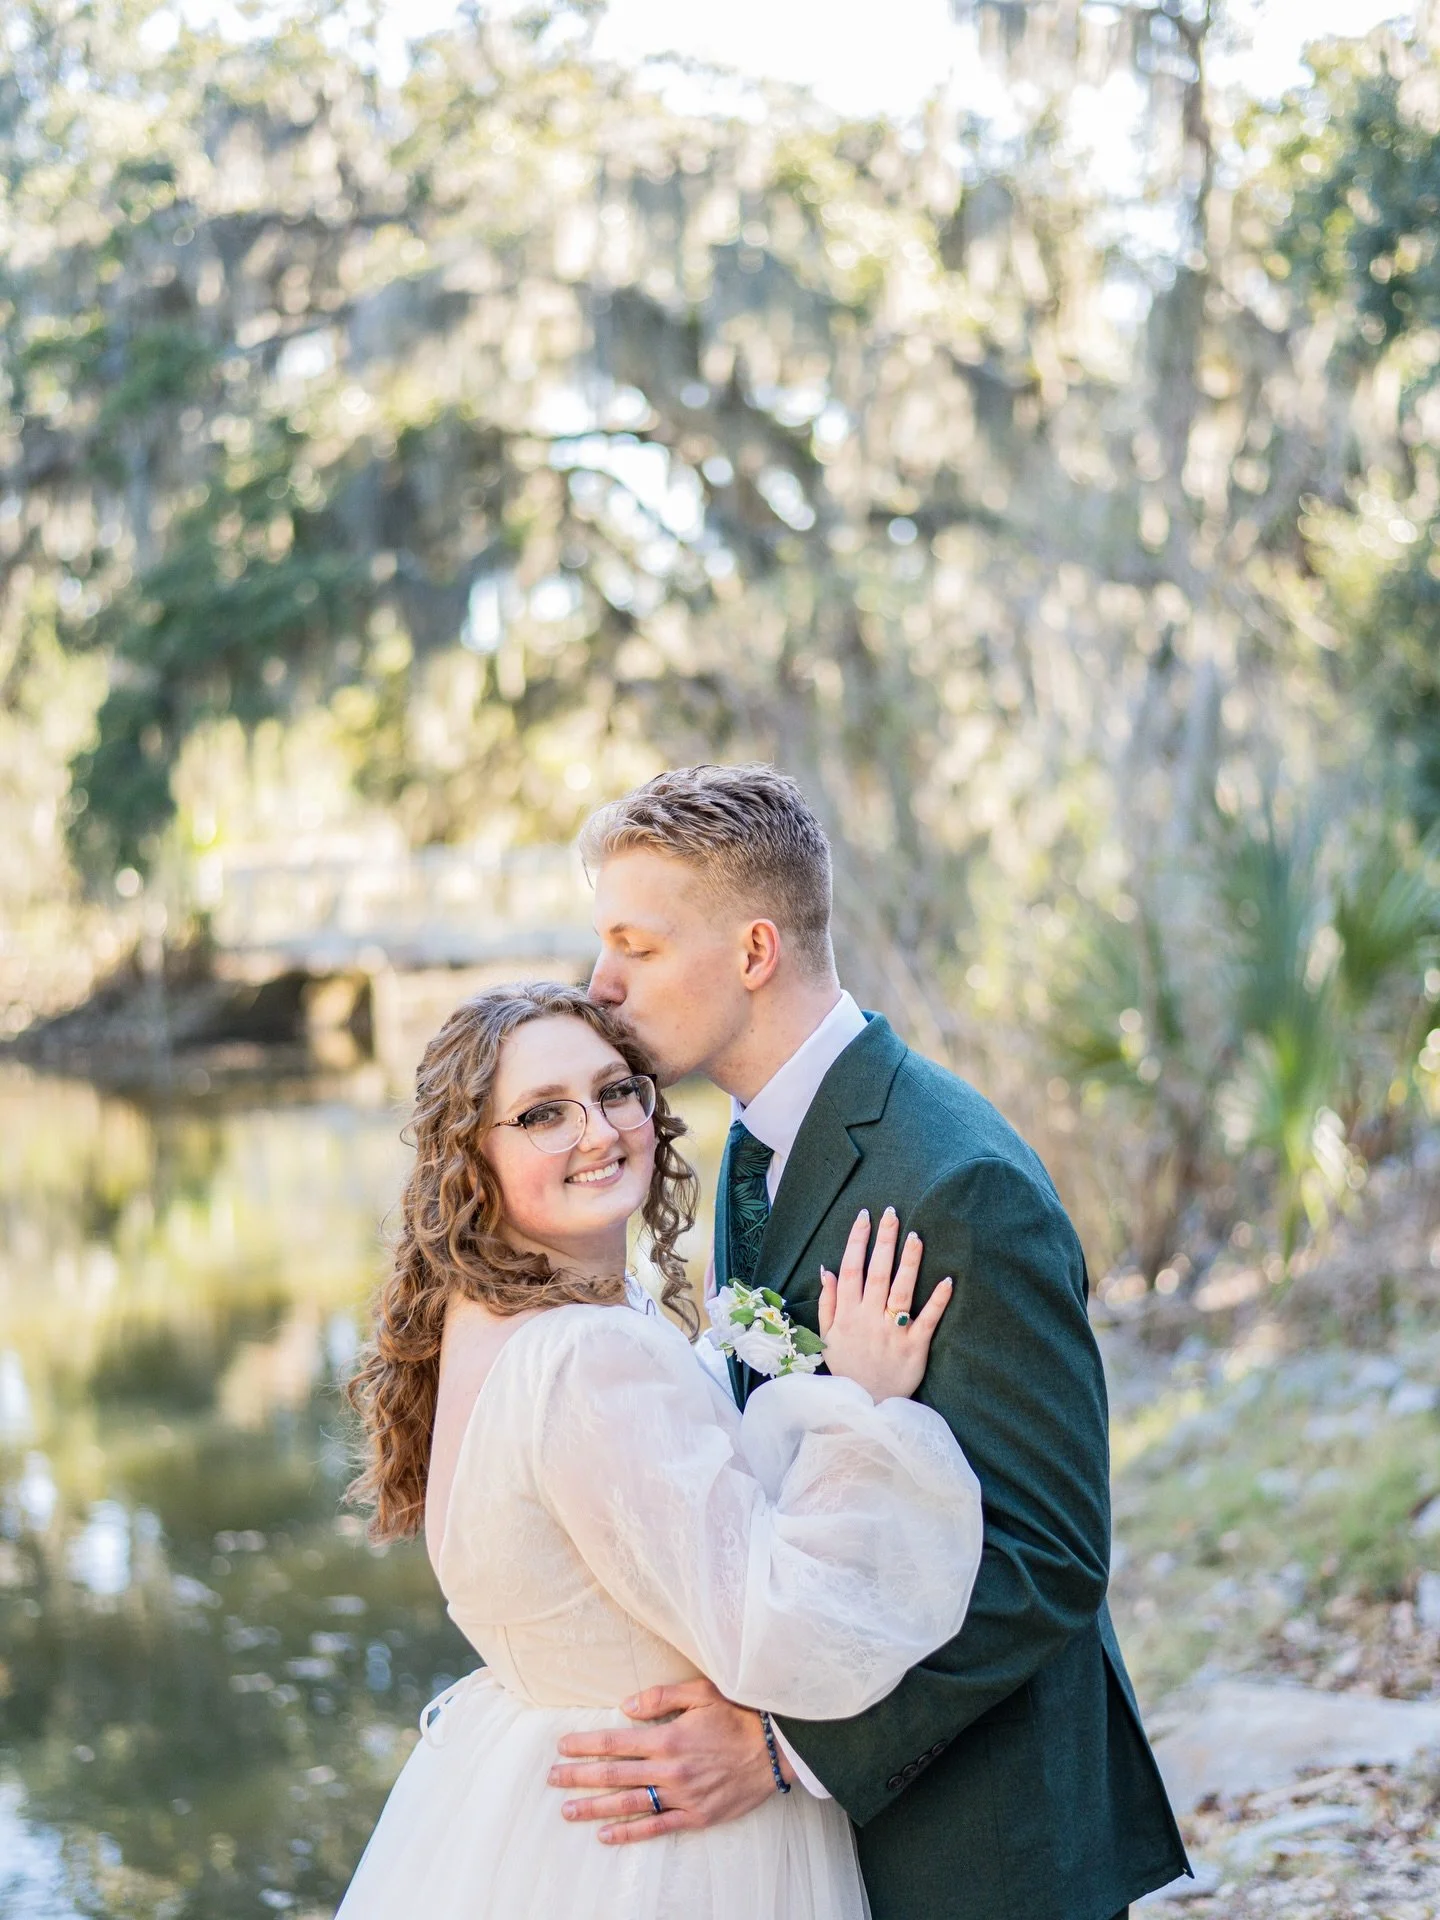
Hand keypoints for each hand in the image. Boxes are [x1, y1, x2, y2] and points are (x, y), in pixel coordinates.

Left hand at [547, 1676, 784, 1843]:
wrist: (775, 1750)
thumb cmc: (739, 1715)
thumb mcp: (701, 1692)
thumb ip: (661, 1696)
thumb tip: (625, 1706)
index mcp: (668, 1737)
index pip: (615, 1742)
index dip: (585, 1745)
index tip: (562, 1746)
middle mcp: (670, 1770)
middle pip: (614, 1775)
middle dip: (579, 1776)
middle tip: (552, 1779)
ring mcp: (682, 1797)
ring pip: (629, 1805)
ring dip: (595, 1807)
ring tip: (568, 1810)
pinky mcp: (696, 1817)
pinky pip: (657, 1827)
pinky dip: (629, 1833)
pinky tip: (606, 1835)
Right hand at [818, 1206, 952, 1400]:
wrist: (864, 1406)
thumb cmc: (847, 1368)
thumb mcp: (827, 1336)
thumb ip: (827, 1302)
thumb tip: (827, 1268)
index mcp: (847, 1314)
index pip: (851, 1269)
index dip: (857, 1241)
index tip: (865, 1216)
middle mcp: (868, 1318)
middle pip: (877, 1273)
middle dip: (884, 1241)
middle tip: (892, 1213)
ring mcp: (892, 1332)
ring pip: (901, 1291)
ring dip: (909, 1263)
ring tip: (916, 1236)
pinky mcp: (914, 1347)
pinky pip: (927, 1320)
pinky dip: (937, 1301)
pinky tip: (947, 1280)